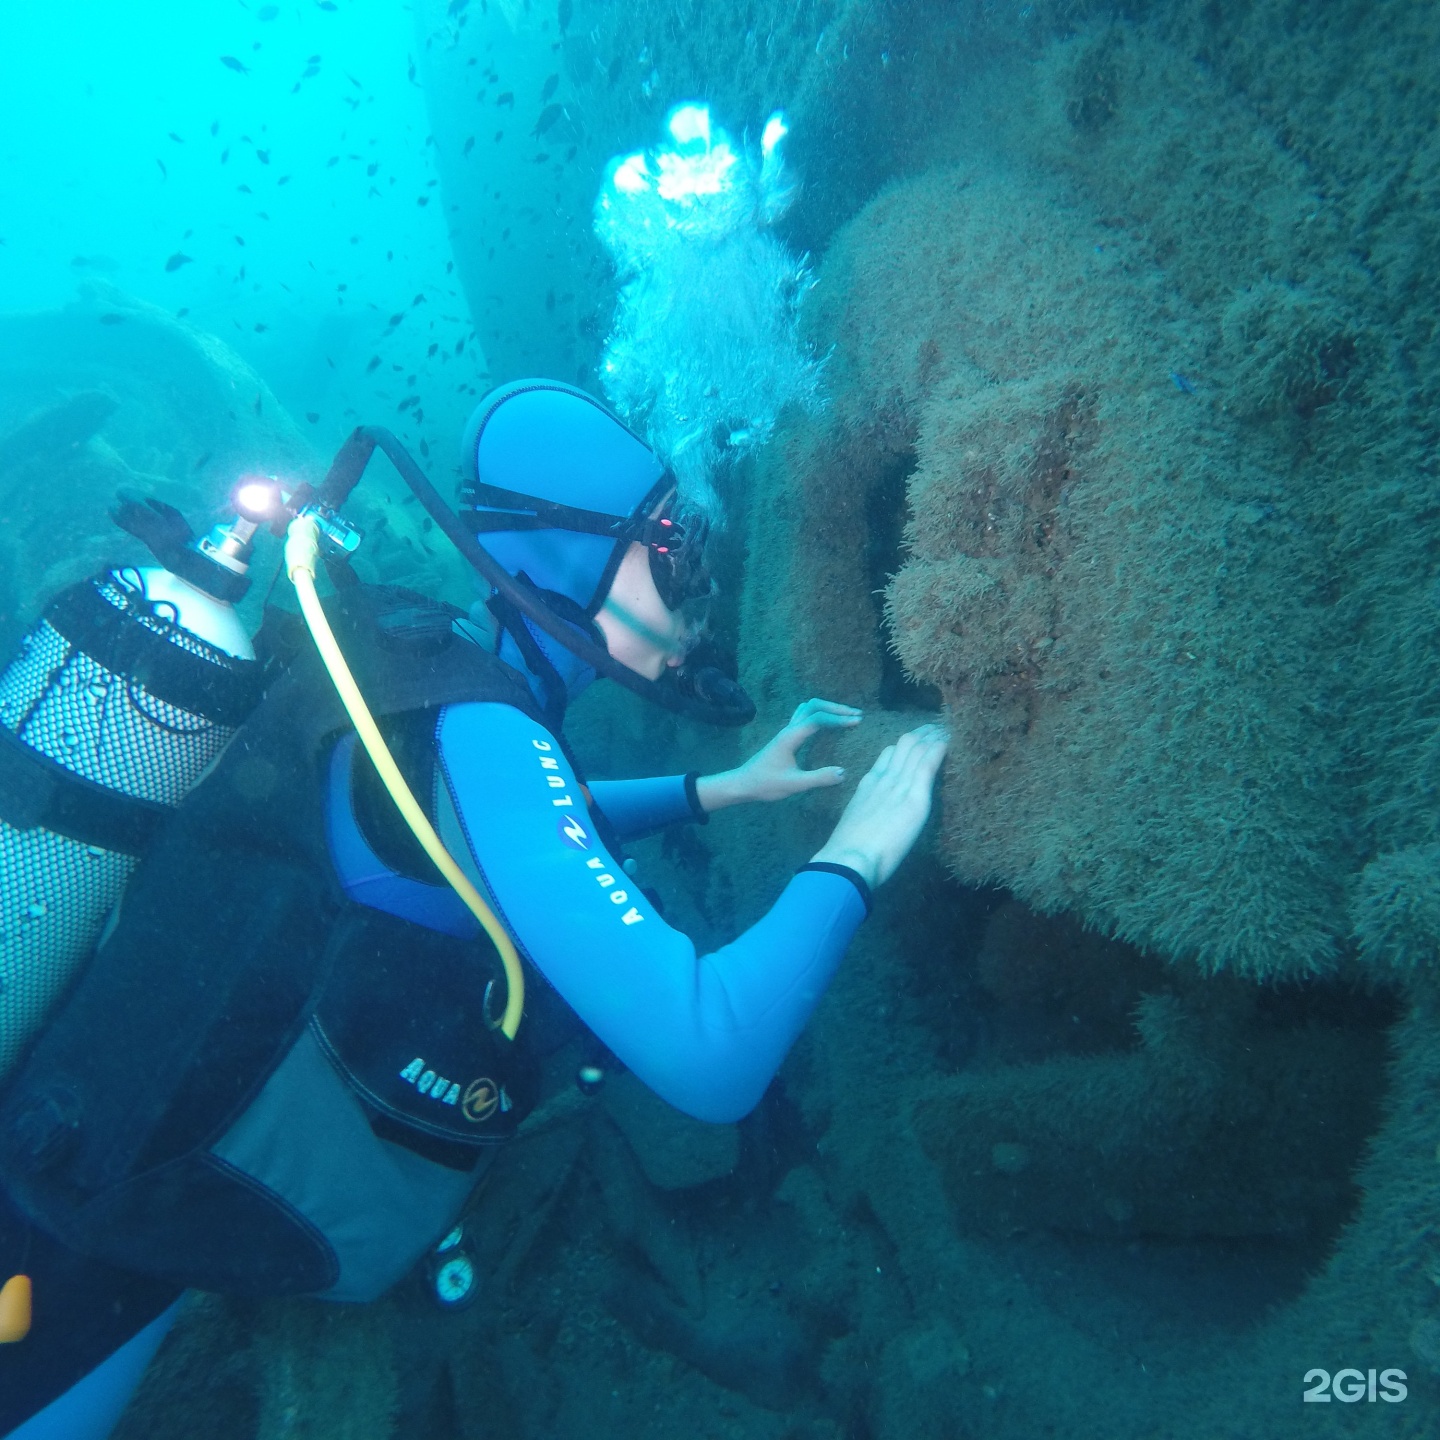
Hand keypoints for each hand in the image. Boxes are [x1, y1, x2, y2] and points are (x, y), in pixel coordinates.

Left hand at [694, 698, 861, 811]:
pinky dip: (820, 714)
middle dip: (837, 708)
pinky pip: (805, 716)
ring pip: (809, 708)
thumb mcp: (794, 785)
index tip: (857, 722)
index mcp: (791, 737)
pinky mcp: (786, 737)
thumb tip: (844, 772)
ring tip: (847, 716)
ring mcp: (786, 731)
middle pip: (814, 706)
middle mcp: (789, 729)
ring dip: (828, 708)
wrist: (743, 783)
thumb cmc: (765, 784)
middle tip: (857, 716)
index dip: (839, 718)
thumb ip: (818, 778)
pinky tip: (828, 724)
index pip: (819, 718)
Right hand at [810, 723, 948, 889]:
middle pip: (905, 744)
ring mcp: (899, 785)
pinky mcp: (915, 797)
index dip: (906, 745)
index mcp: (869, 784)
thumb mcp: (856, 822)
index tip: (918, 740)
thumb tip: (875, 819)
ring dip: (934, 736)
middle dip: (923, 733)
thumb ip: (868, 812)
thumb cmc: (850, 851)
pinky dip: (940, 748)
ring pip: (918, 748)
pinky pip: (928, 763)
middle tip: (937, 728)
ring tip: (947, 729)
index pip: (889, 754)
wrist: (849, 859)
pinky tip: (949, 741)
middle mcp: (884, 778)